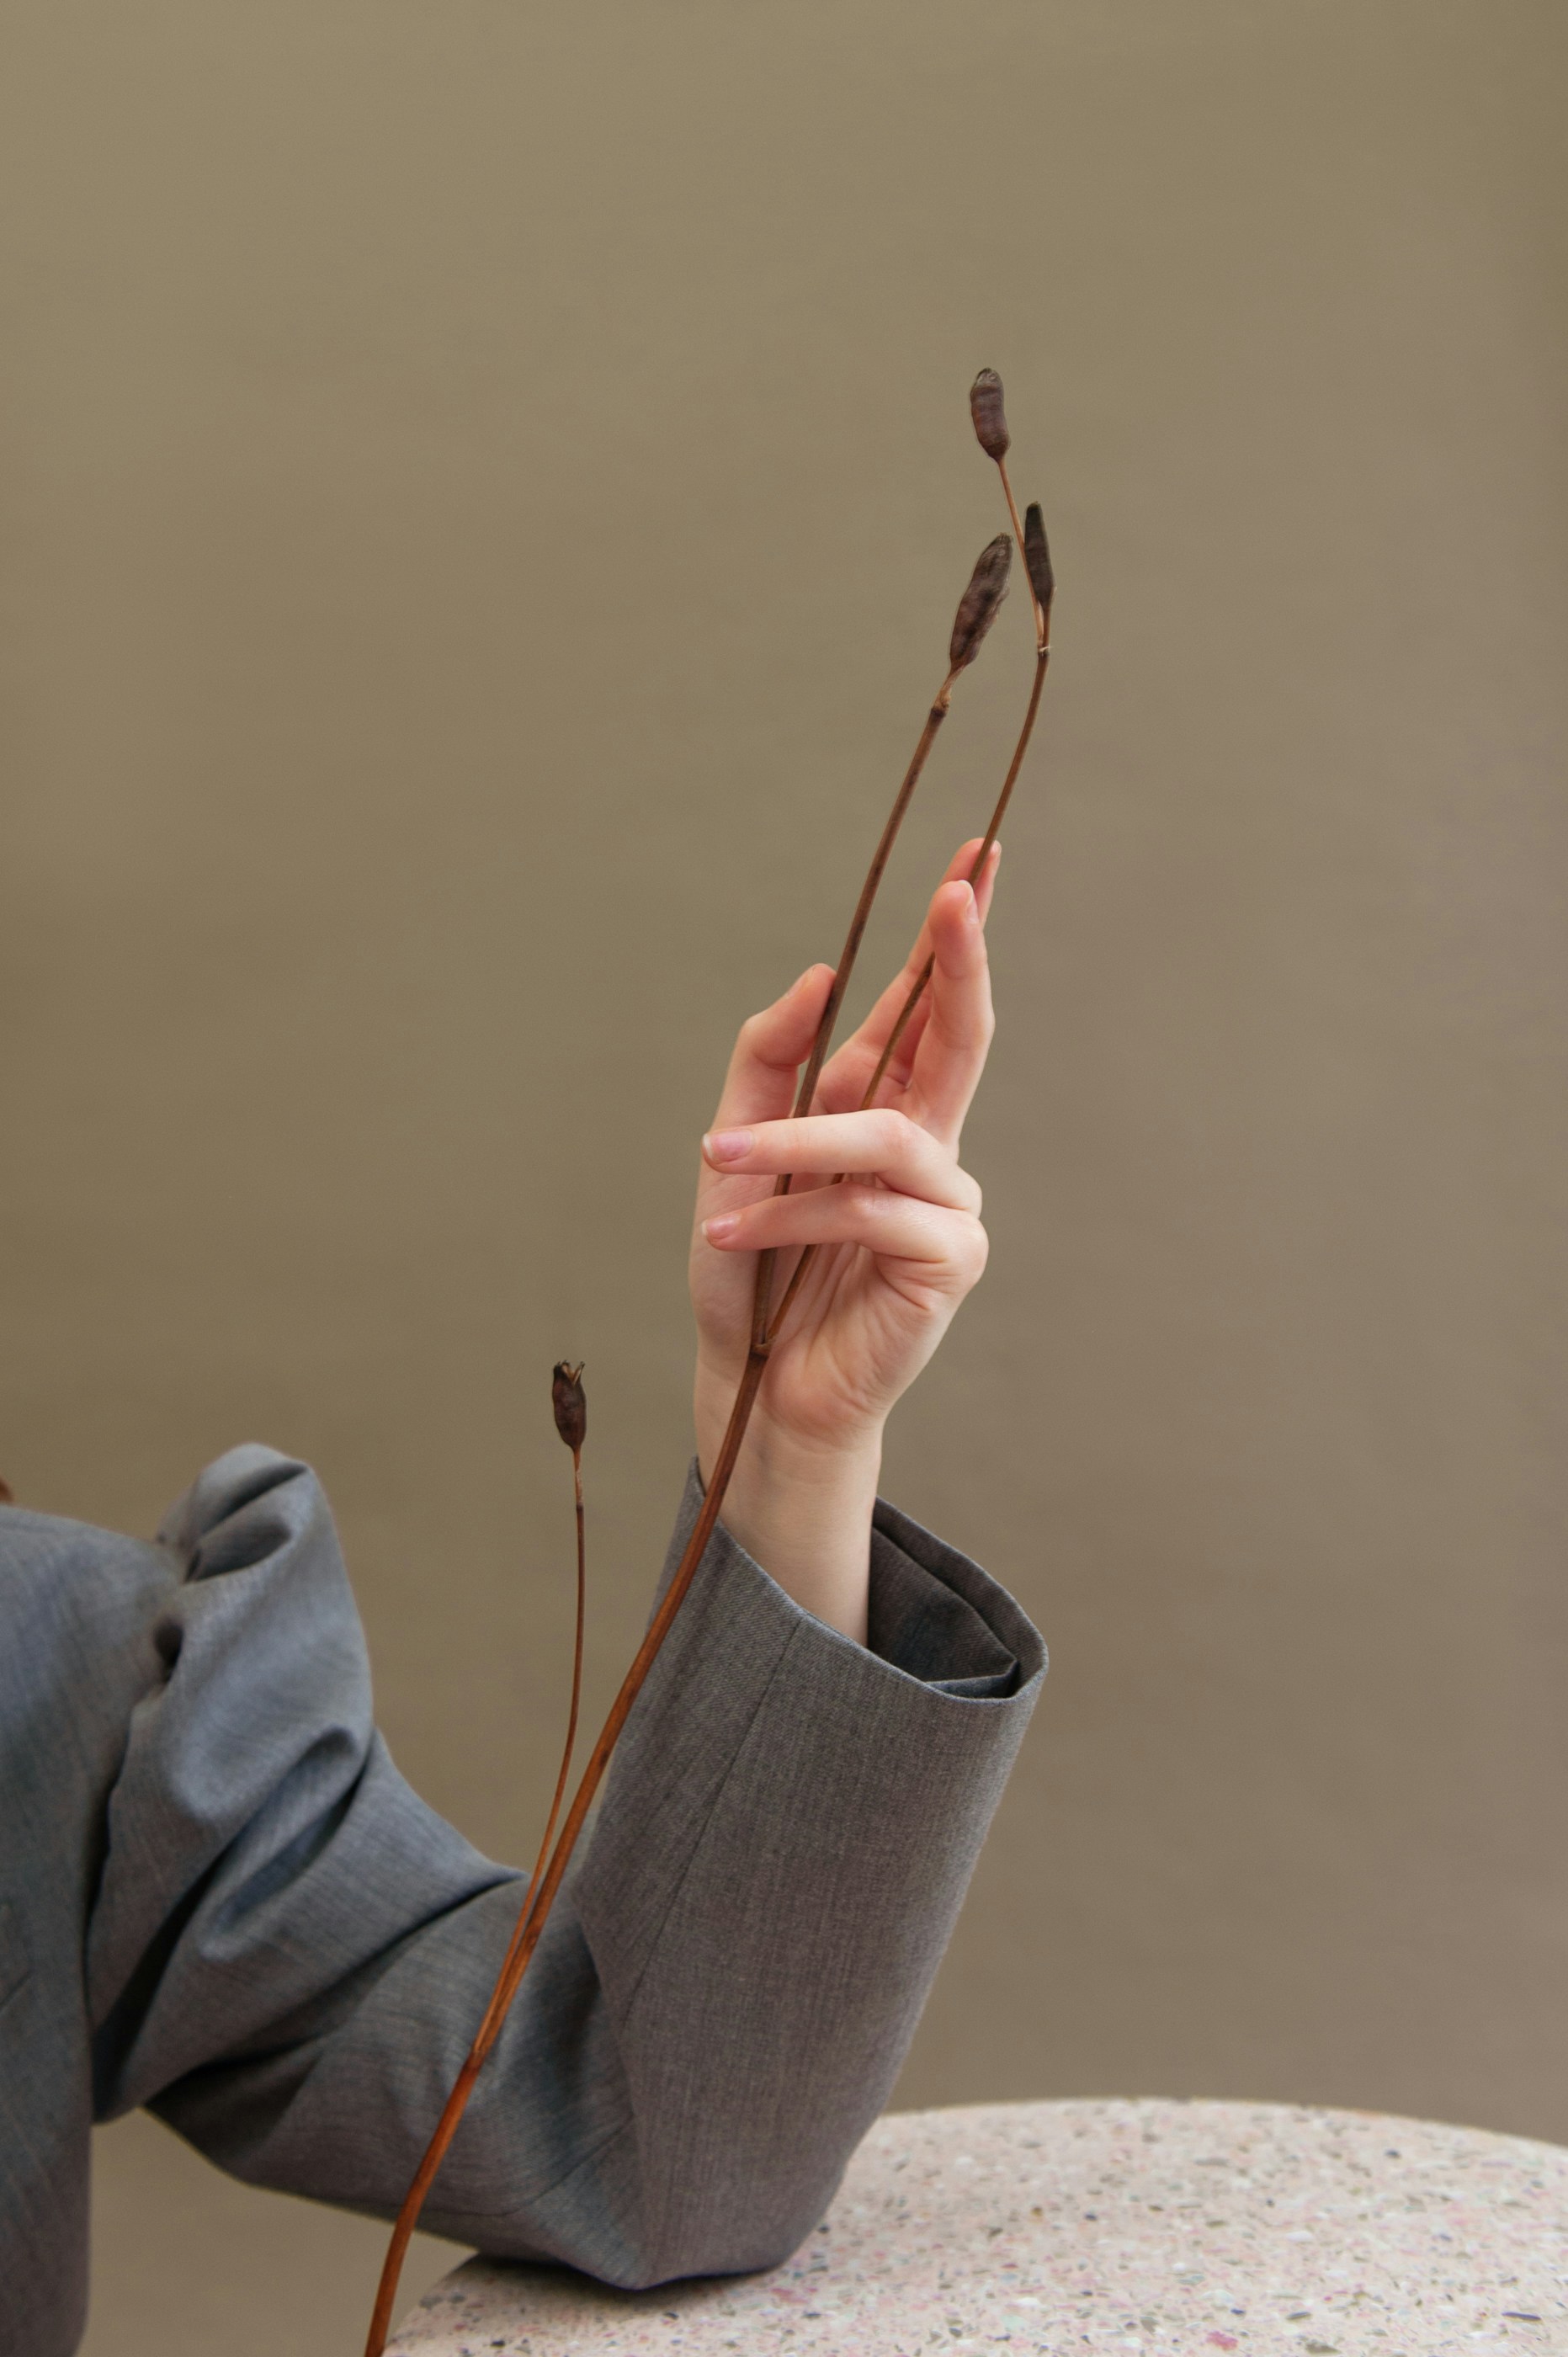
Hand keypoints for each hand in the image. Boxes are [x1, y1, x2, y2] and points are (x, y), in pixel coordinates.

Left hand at [689, 838, 999, 1637]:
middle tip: (961, 890)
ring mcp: (944, 1208)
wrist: (750, 1384)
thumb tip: (823, 977)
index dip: (952, 937)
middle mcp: (927, 1150)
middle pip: (961, 1038)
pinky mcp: (943, 1265)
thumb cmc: (750, 1271)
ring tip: (716, 1169)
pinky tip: (736, 1232)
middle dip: (961, 961)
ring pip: (887, 1137)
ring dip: (795, 1147)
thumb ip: (770, 1061)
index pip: (927, 1010)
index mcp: (883, 1111)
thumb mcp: (731, 1149)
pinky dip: (794, 1217)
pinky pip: (872, 1213)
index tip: (974, 861)